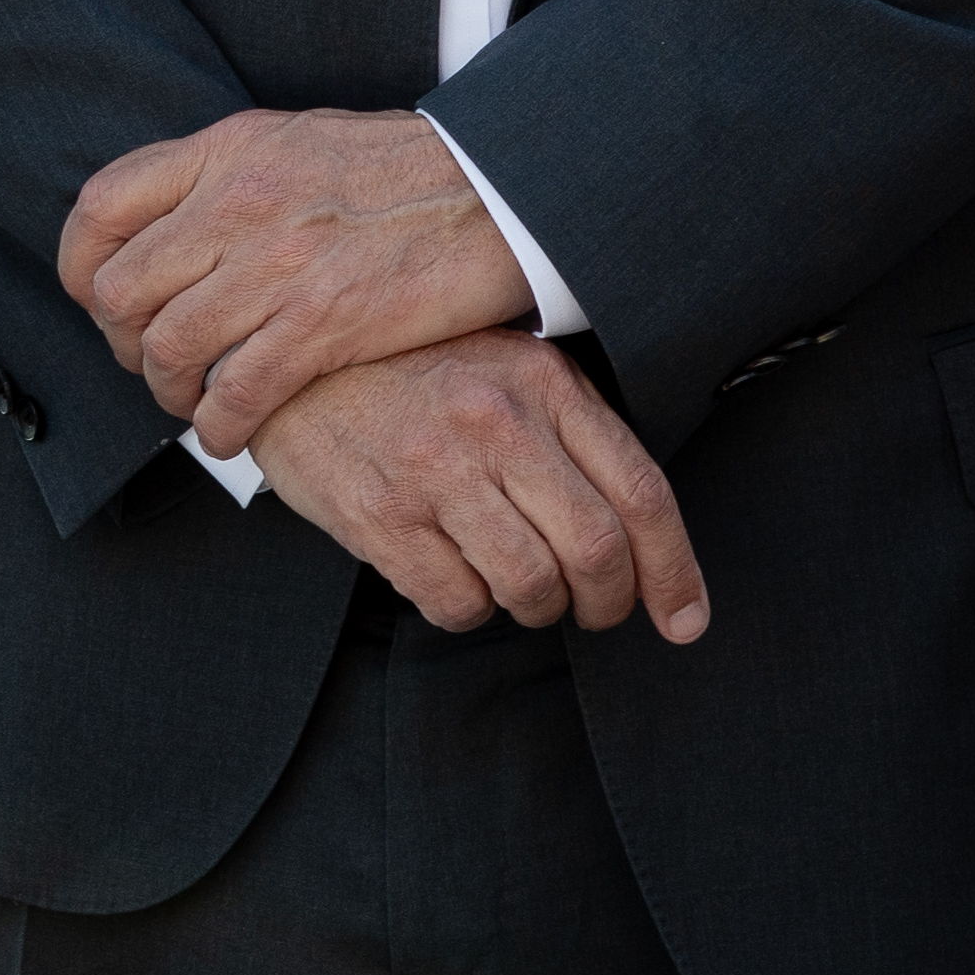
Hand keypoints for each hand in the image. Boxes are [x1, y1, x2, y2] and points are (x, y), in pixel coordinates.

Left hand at [61, 107, 529, 455]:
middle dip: (123, 343)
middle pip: (119, 290)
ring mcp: (277, 263)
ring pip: (167, 349)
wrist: (504, 191)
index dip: (82, 267)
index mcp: (230, 150)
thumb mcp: (300, 141)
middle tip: (155, 362)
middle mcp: (239, 201)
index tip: (99, 299)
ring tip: (197, 401)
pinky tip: (235, 433)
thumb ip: (229, 177)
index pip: (102, 207)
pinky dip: (220, 428)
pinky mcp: (321, 324)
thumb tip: (170, 225)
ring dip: (170, 392)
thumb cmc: (408, 172)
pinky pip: (232, 395)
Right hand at [256, 333, 708, 642]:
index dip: (675, 571)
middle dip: (609, 602)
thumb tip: (641, 530)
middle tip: (596, 610)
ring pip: (532, 587)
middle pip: (597, 551)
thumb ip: (569, 430)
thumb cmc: (411, 369)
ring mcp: (436, 471)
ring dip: (538, 608)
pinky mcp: (381, 517)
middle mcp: (496, 423)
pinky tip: (455, 574)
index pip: (640, 491)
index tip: (685, 618)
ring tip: (521, 588)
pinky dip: (469, 608)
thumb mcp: (503, 367)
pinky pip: (458, 604)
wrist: (290, 356)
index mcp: (543, 381)